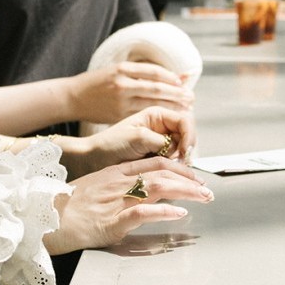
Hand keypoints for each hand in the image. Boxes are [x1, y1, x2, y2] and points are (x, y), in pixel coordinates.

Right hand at [46, 159, 213, 254]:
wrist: (41, 220)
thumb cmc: (64, 207)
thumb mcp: (94, 189)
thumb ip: (116, 187)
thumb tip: (141, 191)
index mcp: (114, 173)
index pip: (155, 162)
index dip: (180, 167)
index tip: (195, 176)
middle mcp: (117, 183)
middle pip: (162, 173)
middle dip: (190, 180)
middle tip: (207, 189)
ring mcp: (114, 201)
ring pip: (158, 188)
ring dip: (186, 192)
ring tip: (203, 197)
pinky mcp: (110, 223)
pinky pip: (142, 213)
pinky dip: (164, 212)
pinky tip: (179, 214)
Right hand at [70, 61, 193, 125]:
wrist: (73, 97)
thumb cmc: (96, 84)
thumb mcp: (116, 71)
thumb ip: (139, 73)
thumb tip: (168, 76)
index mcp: (122, 69)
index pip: (154, 72)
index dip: (171, 78)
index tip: (184, 82)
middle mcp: (123, 83)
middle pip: (157, 88)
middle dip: (177, 93)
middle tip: (192, 97)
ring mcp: (120, 100)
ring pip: (152, 103)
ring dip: (171, 105)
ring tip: (186, 108)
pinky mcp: (117, 114)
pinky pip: (142, 114)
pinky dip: (157, 116)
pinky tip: (168, 118)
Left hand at [72, 105, 197, 174]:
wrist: (95, 160)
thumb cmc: (111, 144)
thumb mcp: (138, 137)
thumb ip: (162, 140)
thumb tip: (179, 149)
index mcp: (157, 114)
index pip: (185, 120)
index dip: (189, 135)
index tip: (185, 151)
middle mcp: (162, 126)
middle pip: (188, 134)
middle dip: (187, 148)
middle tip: (179, 162)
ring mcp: (162, 142)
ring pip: (183, 149)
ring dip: (180, 159)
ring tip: (168, 166)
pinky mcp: (159, 156)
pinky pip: (175, 160)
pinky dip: (174, 166)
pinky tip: (165, 170)